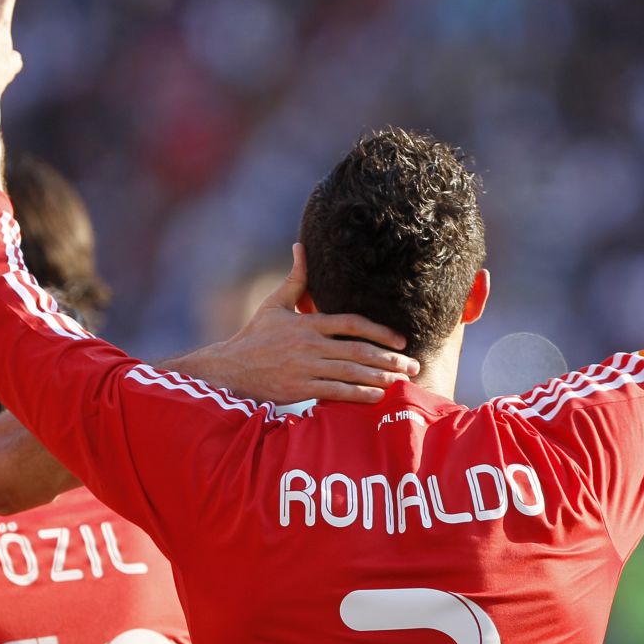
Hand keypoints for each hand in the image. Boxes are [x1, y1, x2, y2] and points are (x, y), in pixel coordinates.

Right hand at [171, 246, 420, 404]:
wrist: (229, 369)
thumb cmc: (255, 337)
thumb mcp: (274, 305)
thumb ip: (296, 279)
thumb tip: (301, 246)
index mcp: (307, 323)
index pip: (351, 323)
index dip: (380, 331)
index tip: (401, 340)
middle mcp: (308, 345)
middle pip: (358, 350)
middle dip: (390, 359)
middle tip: (413, 364)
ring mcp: (304, 368)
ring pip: (351, 372)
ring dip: (380, 377)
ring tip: (402, 380)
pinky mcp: (299, 389)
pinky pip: (335, 393)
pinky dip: (358, 395)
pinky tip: (377, 396)